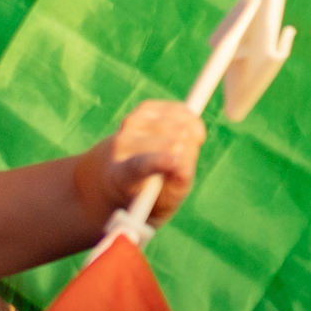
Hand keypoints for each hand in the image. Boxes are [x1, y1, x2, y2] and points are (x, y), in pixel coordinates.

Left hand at [84, 99, 205, 224]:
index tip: (178, 161)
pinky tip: (184, 135)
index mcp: (121, 176)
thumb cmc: (147, 192)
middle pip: (172, 144)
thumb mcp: (164, 201)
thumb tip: (183, 167)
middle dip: (190, 154)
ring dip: (191, 141)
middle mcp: (121, 146)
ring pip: (180, 126)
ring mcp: (130, 124)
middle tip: (186, 165)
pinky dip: (191, 123)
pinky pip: (181, 111)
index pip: (139, 165)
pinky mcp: (144, 108)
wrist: (120, 170)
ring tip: (182, 153)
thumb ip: (176, 187)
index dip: (159, 161)